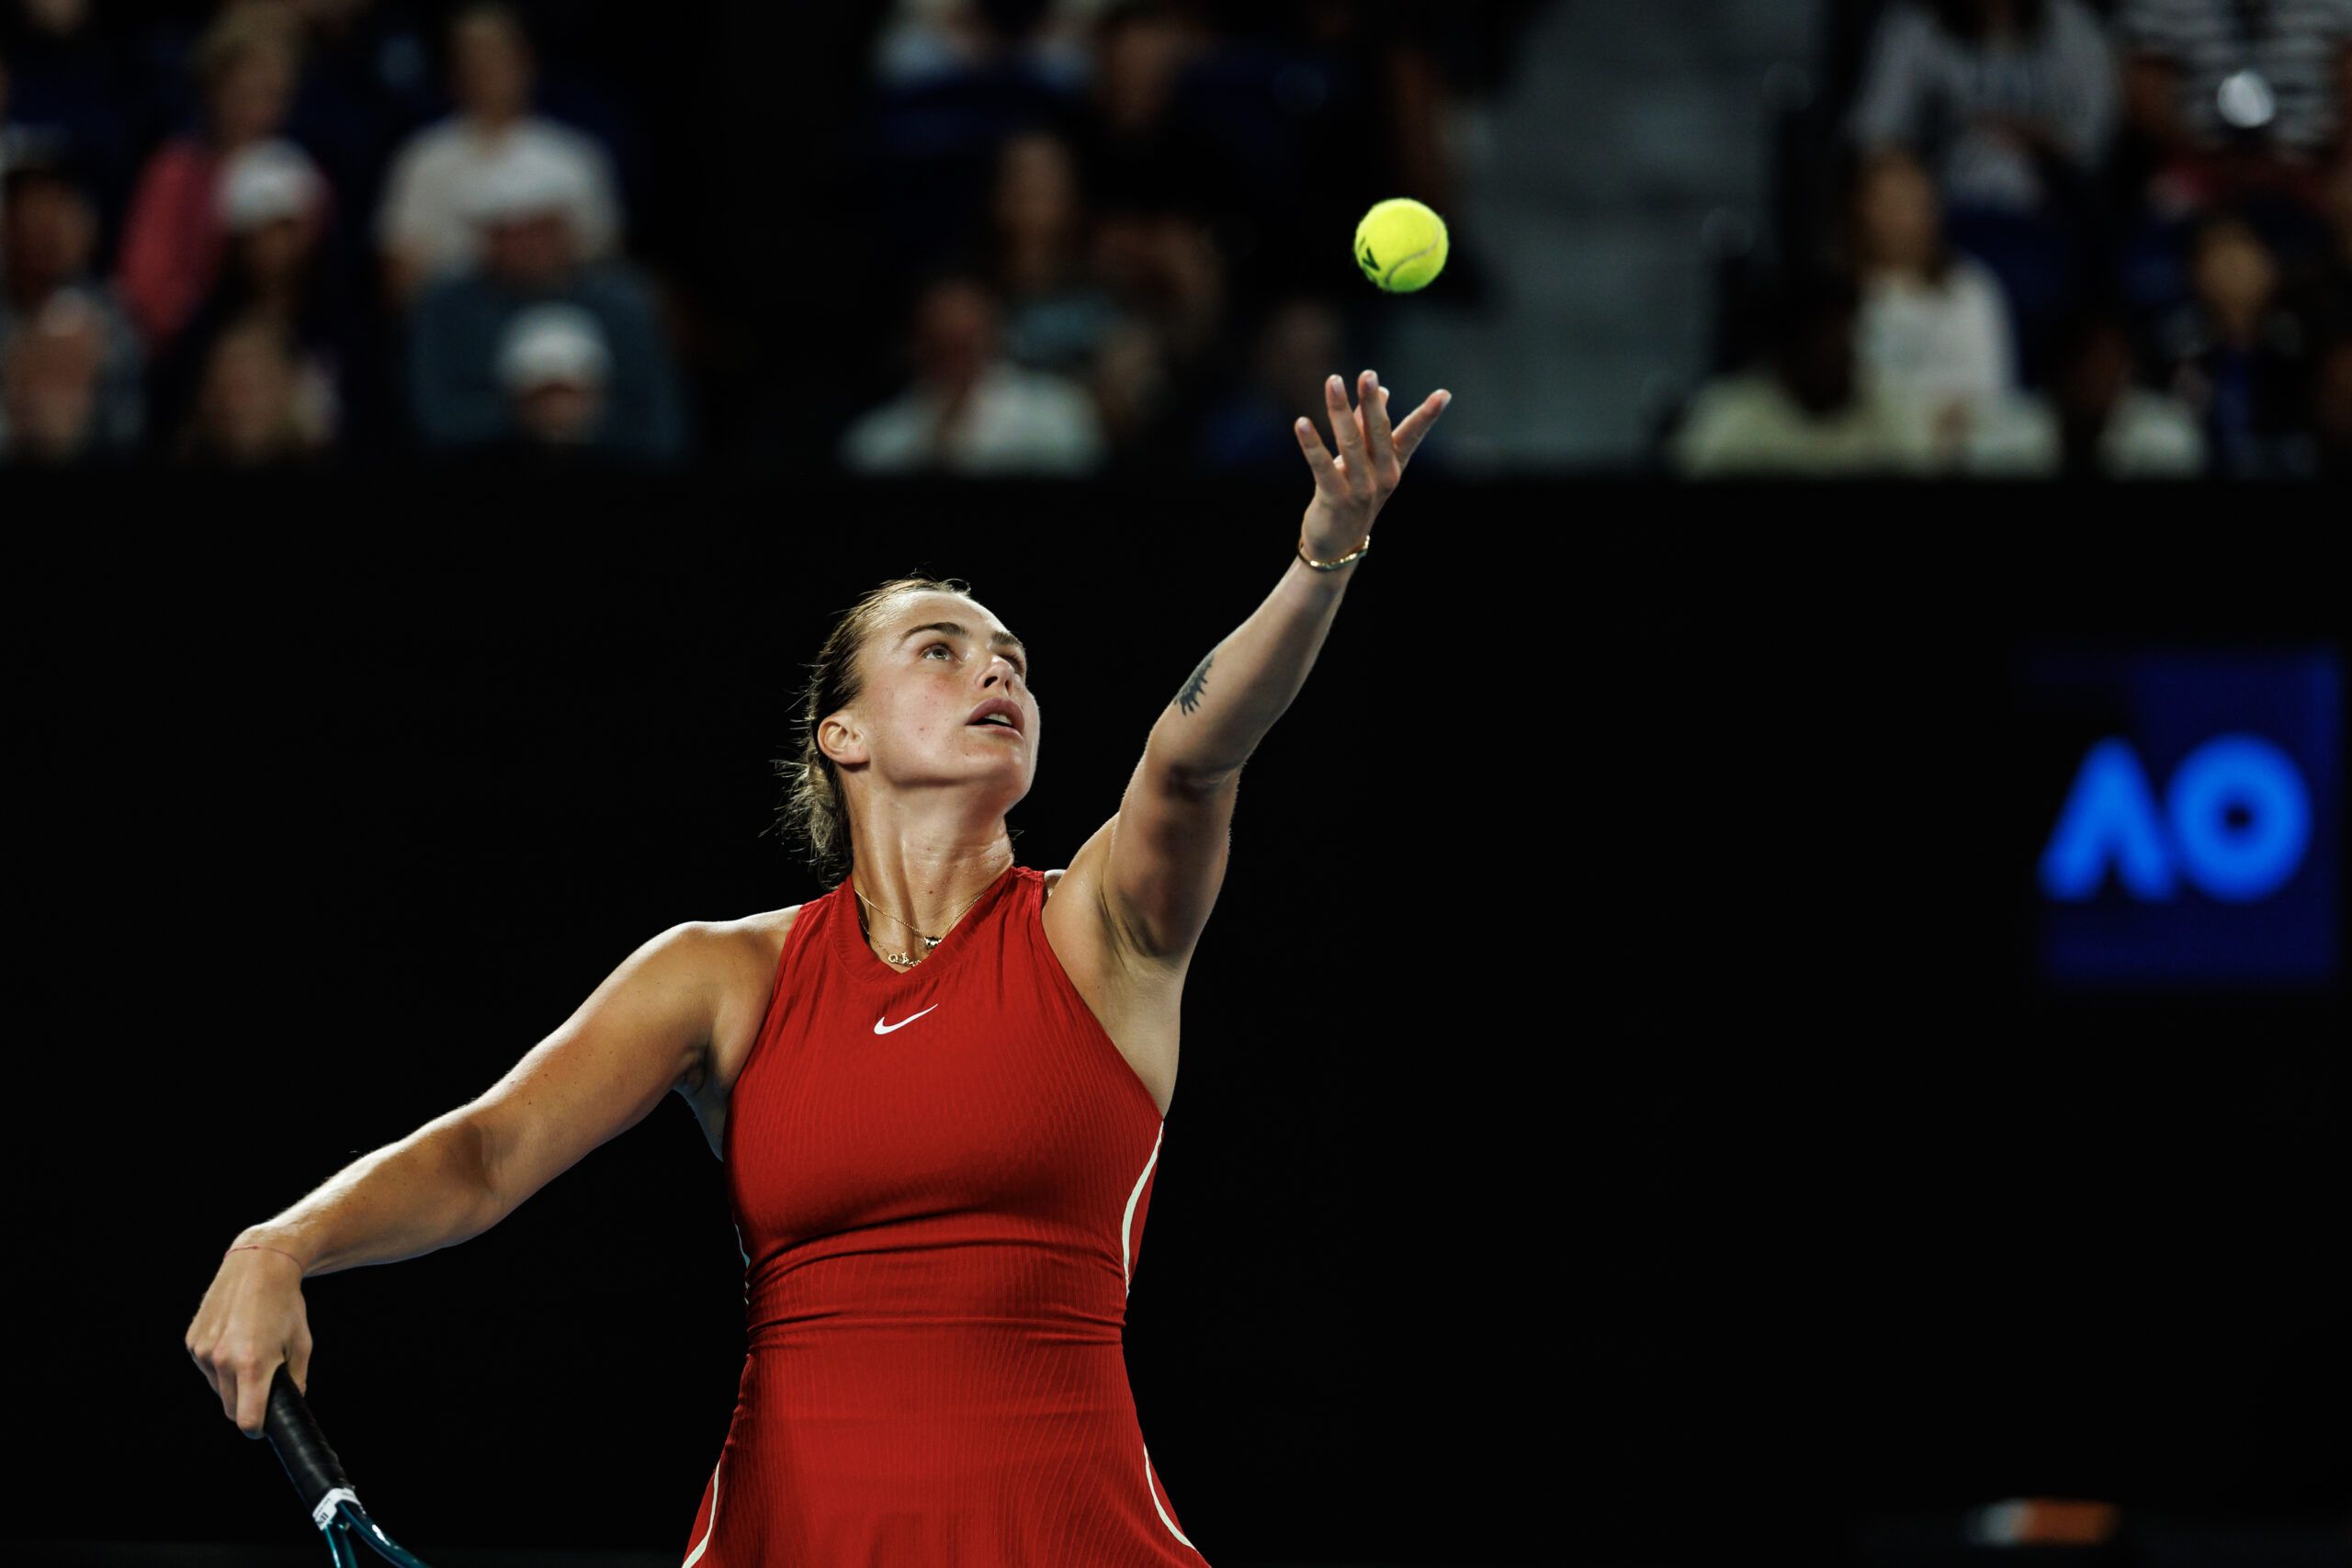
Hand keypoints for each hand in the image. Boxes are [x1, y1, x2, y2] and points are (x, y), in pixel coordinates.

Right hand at [186, 1243, 313, 1437]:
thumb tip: (291, 1405)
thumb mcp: (301, 1343)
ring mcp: (204, 1351)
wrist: (258, 1265)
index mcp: (253, 1364)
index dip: (257, 1428)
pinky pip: (206, 1368)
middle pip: (231, 1408)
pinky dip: (219, 1364)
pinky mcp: (192, 1342)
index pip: (247, 1419)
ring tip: (251, 1351)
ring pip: (217, 1389)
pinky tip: (234, 1339)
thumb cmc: (285, 1305)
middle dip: (247, 1404)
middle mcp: (223, 1361)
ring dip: (232, 1383)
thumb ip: (296, 1380)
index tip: (263, 1426)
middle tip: (263, 1386)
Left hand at [1294, 370, 1450, 558]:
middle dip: (1373, 402)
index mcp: (1393, 465)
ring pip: (1350, 444)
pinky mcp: (1336, 499)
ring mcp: (1361, 490)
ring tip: (1333, 382)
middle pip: (1379, 432)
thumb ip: (1370, 427)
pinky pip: (1322, 467)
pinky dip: (1311, 444)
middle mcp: (1383, 477)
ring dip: (1340, 411)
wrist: (1338, 545)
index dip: (1427, 415)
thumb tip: (1382, 390)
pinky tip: (1302, 422)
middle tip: (1368, 374)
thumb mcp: (1365, 462)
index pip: (1412, 435)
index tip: (1444, 394)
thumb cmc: (1353, 496)